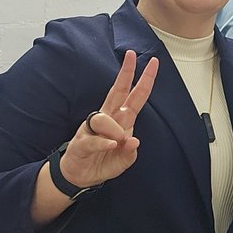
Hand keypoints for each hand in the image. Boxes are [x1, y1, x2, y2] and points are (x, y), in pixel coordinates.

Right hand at [59, 52, 158, 188]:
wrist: (80, 176)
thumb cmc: (101, 162)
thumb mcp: (123, 161)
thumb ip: (130, 152)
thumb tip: (134, 141)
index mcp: (120, 120)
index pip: (133, 96)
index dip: (143, 81)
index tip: (152, 63)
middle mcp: (106, 119)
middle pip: (117, 91)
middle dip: (125, 73)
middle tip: (131, 55)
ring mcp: (92, 129)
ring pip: (103, 118)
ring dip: (114, 129)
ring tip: (117, 143)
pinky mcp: (81, 142)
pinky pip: (93, 138)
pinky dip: (104, 142)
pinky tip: (111, 145)